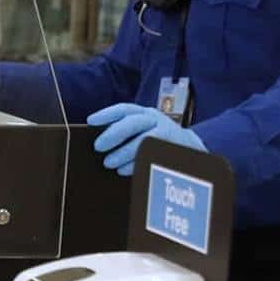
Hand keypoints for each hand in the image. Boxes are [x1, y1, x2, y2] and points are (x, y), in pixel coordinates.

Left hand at [88, 103, 205, 175]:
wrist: (189, 147)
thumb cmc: (154, 139)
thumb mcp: (141, 129)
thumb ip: (124, 132)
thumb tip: (98, 142)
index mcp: (143, 113)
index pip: (124, 109)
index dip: (106, 114)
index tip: (90, 121)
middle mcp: (155, 119)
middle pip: (133, 122)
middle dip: (113, 134)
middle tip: (97, 146)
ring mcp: (165, 133)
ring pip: (143, 139)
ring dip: (124, 152)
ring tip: (108, 163)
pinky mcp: (171, 149)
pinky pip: (152, 155)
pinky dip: (136, 164)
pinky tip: (123, 171)